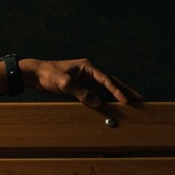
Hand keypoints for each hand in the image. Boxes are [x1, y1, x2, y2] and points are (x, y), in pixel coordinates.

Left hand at [24, 58, 142, 107]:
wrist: (34, 74)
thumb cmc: (48, 75)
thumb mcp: (64, 84)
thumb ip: (80, 93)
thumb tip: (97, 103)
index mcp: (88, 67)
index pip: (106, 80)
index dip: (117, 90)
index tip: (126, 100)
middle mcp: (89, 72)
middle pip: (111, 82)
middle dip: (125, 91)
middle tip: (140, 99)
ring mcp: (86, 80)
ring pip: (105, 89)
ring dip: (117, 96)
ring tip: (131, 104)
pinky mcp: (80, 87)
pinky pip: (96, 94)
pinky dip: (105, 100)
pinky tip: (112, 107)